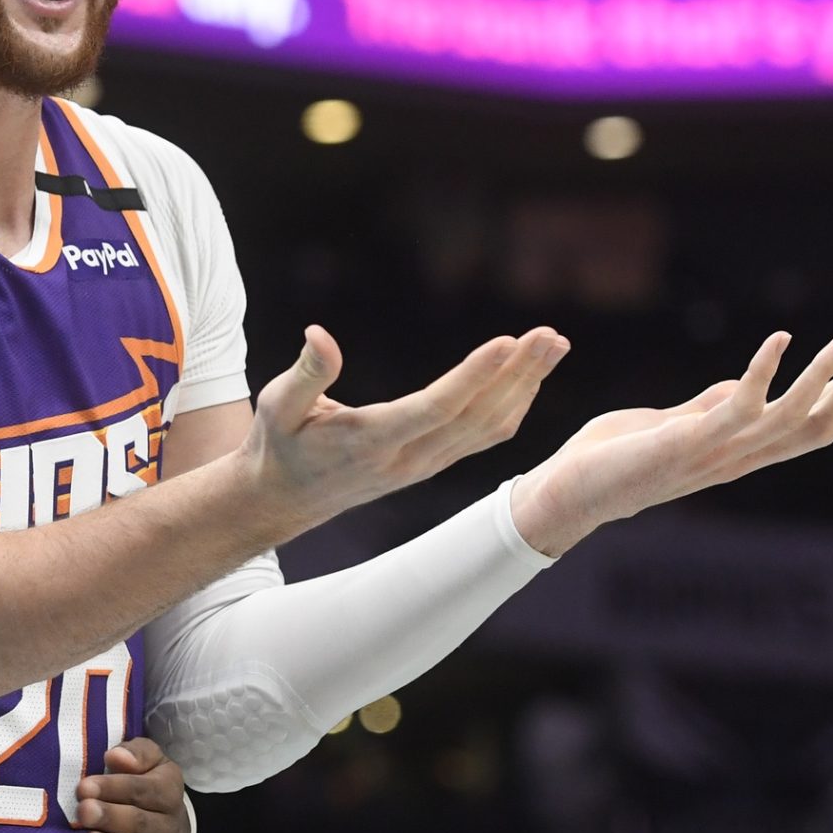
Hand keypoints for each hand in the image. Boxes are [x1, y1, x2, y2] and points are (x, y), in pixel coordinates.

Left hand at [75, 736, 190, 832]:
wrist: (171, 828)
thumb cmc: (148, 787)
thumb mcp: (149, 761)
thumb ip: (136, 753)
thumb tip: (116, 757)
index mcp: (170, 791)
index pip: (144, 789)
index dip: (114, 787)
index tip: (84, 786)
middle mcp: (170, 826)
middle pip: (141, 822)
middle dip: (110, 816)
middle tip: (84, 811)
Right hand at [243, 324, 570, 533]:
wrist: (283, 499)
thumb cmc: (279, 443)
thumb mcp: (278, 405)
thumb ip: (306, 373)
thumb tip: (319, 333)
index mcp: (371, 442)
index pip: (435, 409)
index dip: (474, 377)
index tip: (507, 341)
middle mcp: (407, 459)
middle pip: (477, 417)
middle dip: (518, 374)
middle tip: (549, 335)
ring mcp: (425, 466)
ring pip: (489, 428)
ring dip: (526, 386)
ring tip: (554, 344)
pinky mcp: (432, 463)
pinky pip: (484, 436)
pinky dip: (514, 403)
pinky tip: (530, 376)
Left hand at [510, 331, 832, 556]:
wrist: (566, 491)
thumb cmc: (611, 459)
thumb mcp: (668, 427)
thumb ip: (704, 410)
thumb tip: (736, 388)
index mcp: (732, 454)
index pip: (803, 431)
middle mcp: (733, 460)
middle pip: (813, 429)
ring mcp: (713, 454)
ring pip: (789, 418)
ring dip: (824, 376)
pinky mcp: (686, 444)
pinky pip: (738, 407)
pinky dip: (764, 372)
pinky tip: (779, 340)